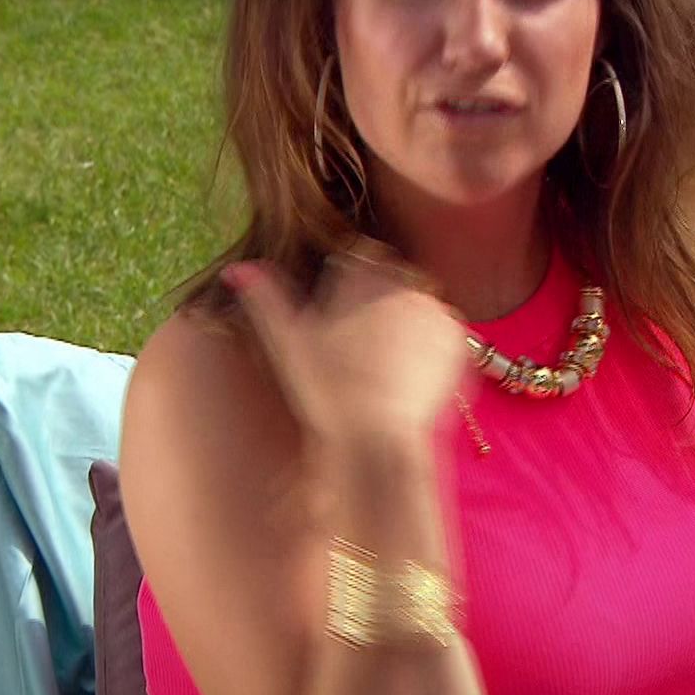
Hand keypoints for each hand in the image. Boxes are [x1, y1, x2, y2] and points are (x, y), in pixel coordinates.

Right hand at [224, 240, 465, 454]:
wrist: (376, 437)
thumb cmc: (326, 389)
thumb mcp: (287, 340)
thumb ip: (264, 296)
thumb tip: (236, 269)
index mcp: (361, 272)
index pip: (360, 256)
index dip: (350, 285)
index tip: (342, 316)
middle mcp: (402, 281)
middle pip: (391, 278)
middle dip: (378, 301)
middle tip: (360, 346)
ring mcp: (434, 307)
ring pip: (417, 302)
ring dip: (405, 320)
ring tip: (383, 363)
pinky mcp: (457, 336)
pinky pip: (441, 329)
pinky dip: (428, 344)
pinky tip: (406, 371)